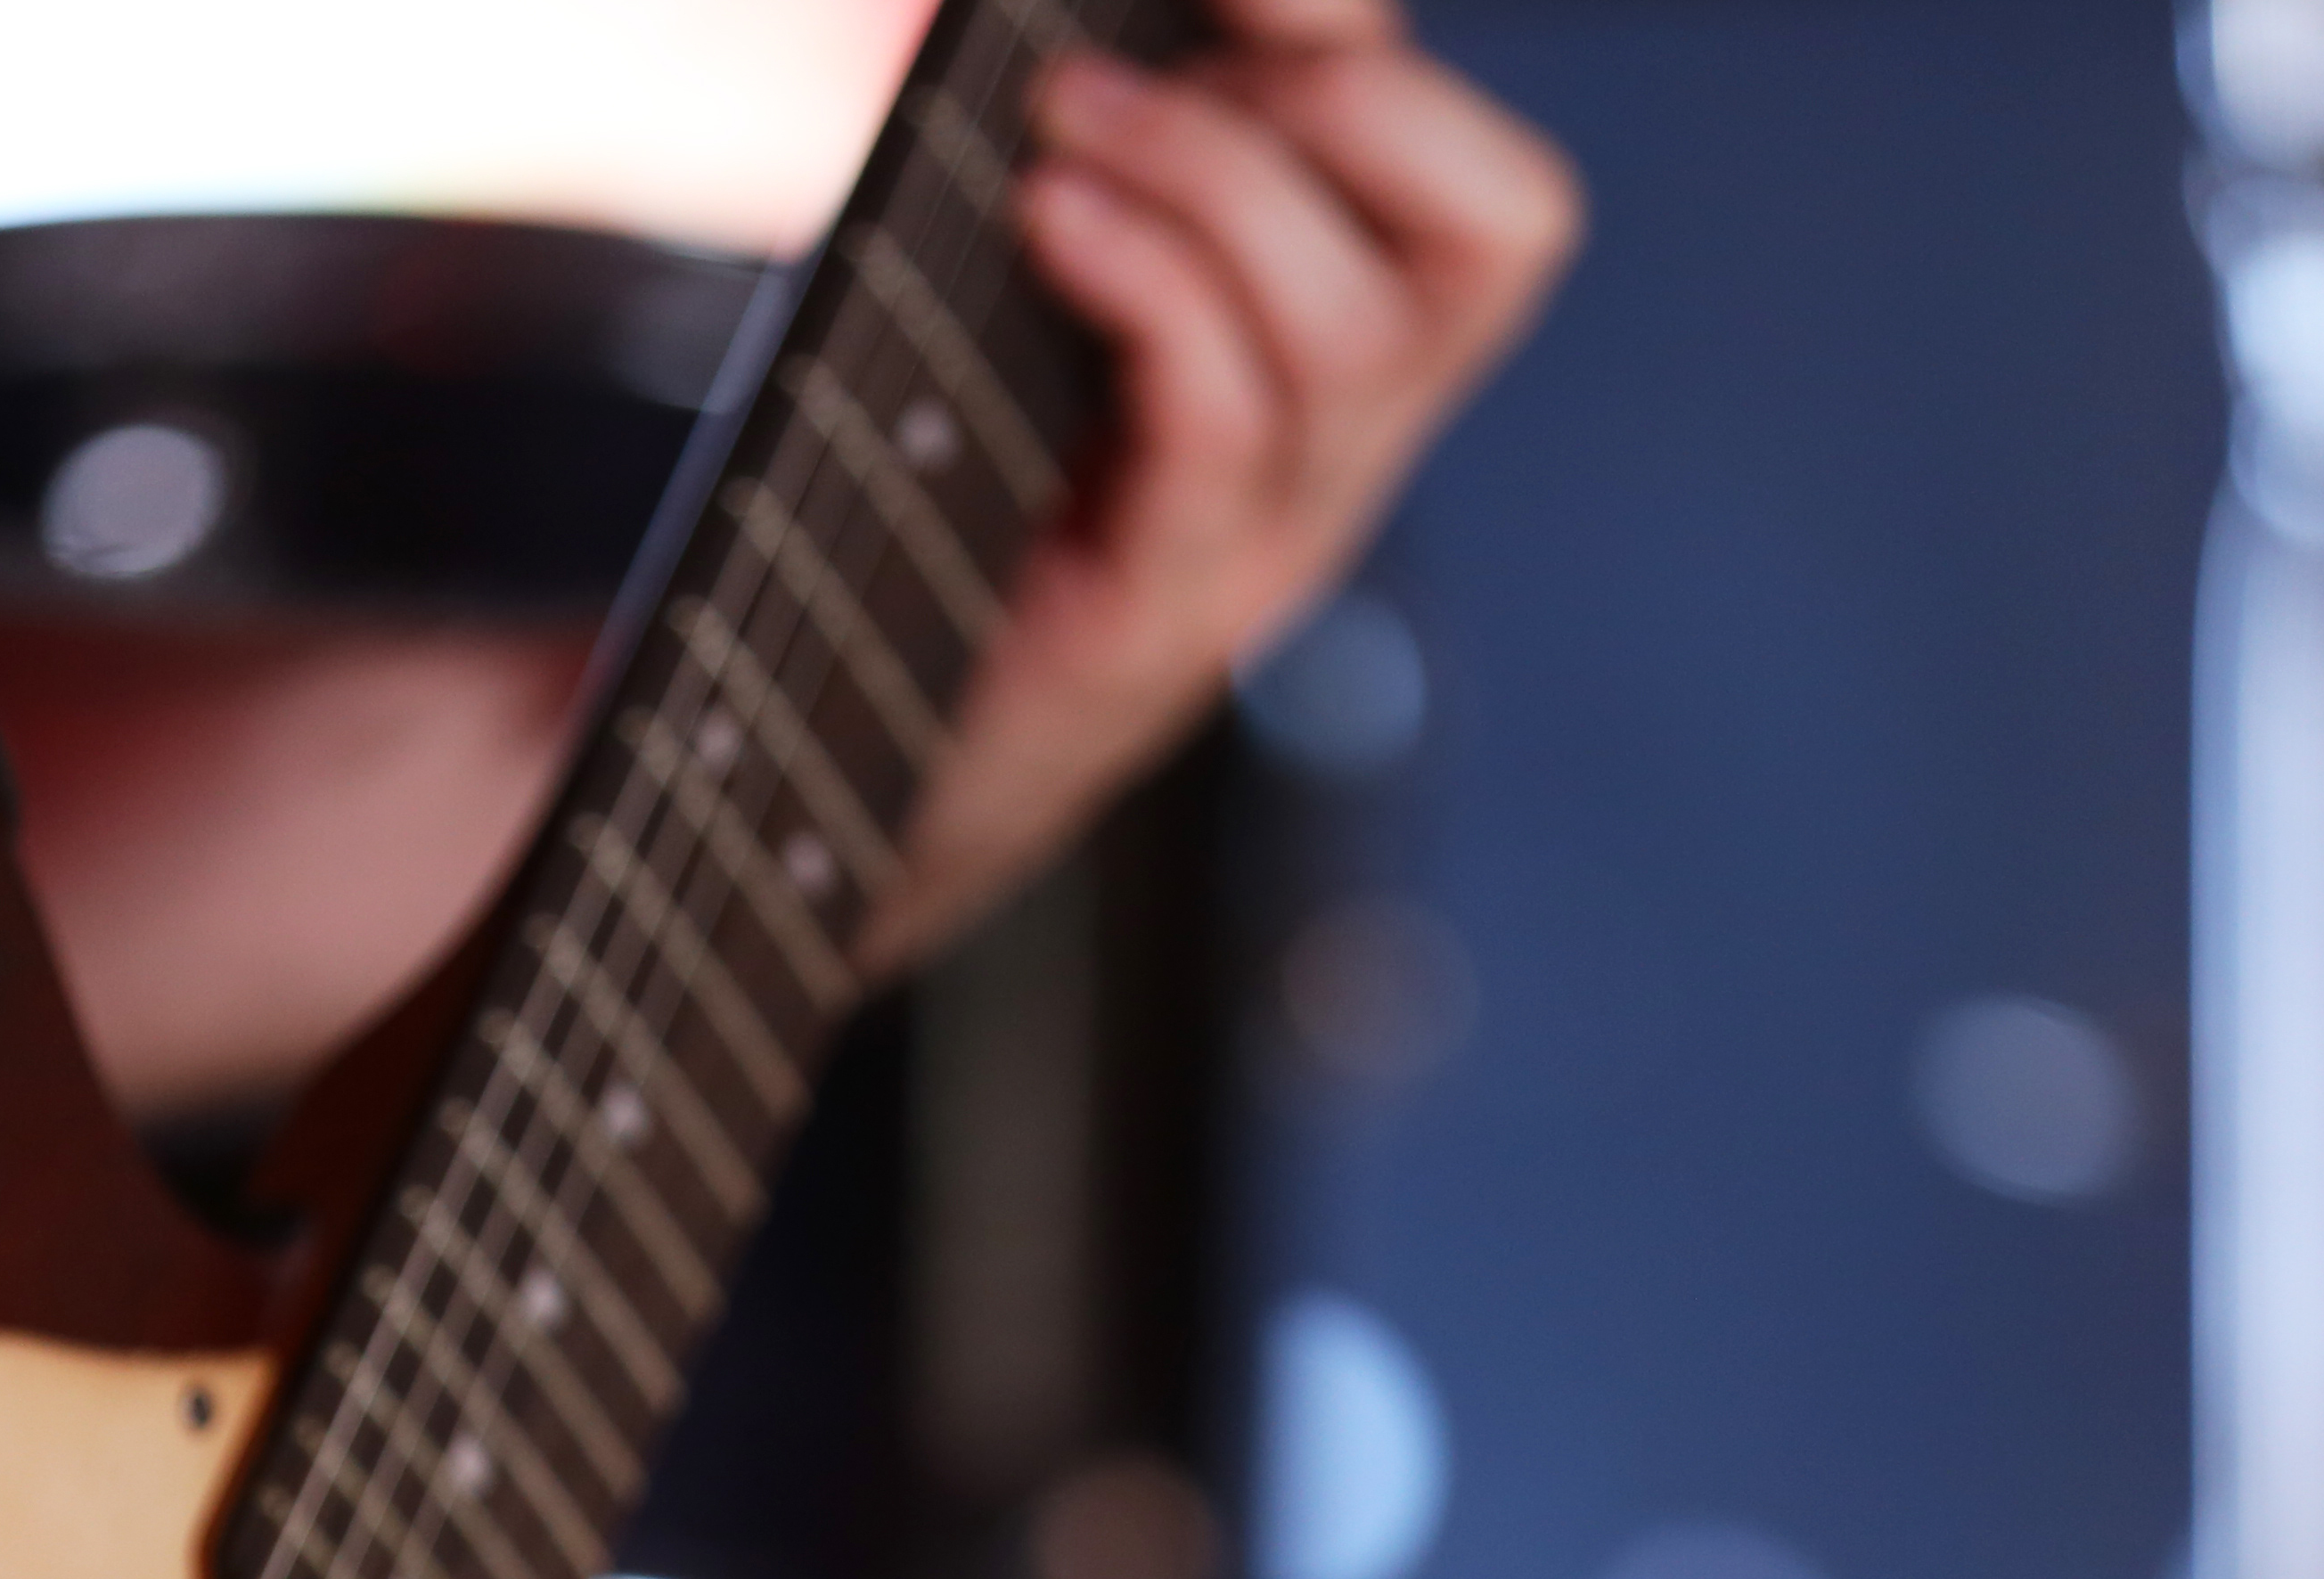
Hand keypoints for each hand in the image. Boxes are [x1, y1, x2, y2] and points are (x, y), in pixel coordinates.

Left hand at [866, 0, 1582, 971]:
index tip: (1239, 12)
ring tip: (1062, 128)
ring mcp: (1264, 546)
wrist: (817, 758)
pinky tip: (1047, 221)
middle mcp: (1339, 454)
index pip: (1491, 194)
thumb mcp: (1049, 291)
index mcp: (1334, 366)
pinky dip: (1150, 285)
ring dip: (1212, 170)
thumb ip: (1125, 166)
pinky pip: (1228, 423)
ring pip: (1360, 327)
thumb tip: (1133, 32)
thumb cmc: (923, 497)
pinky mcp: (1156, 619)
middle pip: (1505, 232)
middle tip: (1159, 63)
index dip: (1391, 63)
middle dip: (1350, 91)